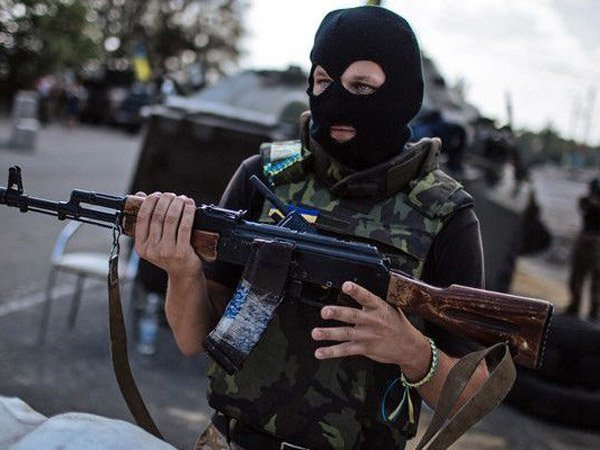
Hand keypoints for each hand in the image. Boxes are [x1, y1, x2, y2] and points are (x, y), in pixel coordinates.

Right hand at [133, 191, 201, 278]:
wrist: (184, 273)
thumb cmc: (169, 253)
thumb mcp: (153, 240)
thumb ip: (146, 220)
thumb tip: (139, 195)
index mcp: (141, 246)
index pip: (142, 218)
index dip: (150, 202)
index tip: (157, 195)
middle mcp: (151, 250)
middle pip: (158, 216)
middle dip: (166, 201)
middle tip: (172, 195)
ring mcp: (166, 252)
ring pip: (171, 219)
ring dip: (177, 204)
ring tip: (182, 198)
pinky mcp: (181, 252)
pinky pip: (184, 226)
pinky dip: (188, 212)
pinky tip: (190, 205)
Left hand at [312, 281, 430, 373]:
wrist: (409, 347)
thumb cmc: (397, 324)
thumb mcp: (391, 307)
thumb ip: (373, 301)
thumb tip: (357, 290)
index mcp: (379, 307)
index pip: (367, 297)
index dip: (357, 291)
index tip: (346, 285)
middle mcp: (372, 321)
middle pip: (353, 316)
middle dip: (338, 313)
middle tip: (325, 311)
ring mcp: (368, 336)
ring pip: (346, 334)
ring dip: (329, 334)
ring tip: (315, 333)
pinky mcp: (365, 348)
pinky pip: (346, 350)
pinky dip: (332, 352)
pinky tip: (320, 352)